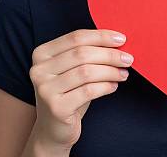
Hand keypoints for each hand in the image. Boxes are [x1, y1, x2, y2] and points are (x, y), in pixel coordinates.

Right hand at [28, 28, 133, 150]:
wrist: (53, 129)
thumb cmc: (69, 92)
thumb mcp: (72, 68)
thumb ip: (87, 52)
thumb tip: (117, 41)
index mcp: (42, 53)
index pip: (76, 37)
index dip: (101, 36)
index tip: (121, 39)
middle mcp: (39, 70)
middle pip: (82, 54)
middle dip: (109, 55)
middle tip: (128, 59)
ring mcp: (45, 89)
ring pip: (86, 72)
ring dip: (110, 71)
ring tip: (123, 74)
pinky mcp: (56, 108)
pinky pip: (88, 91)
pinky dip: (105, 86)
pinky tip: (114, 86)